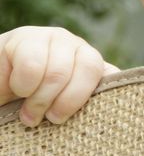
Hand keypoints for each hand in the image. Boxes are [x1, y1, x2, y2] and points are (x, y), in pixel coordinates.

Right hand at [0, 26, 118, 126]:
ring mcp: (54, 39)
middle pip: (87, 69)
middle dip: (62, 102)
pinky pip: (32, 65)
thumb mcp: (64, 109)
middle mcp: (78, 48)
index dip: (85, 97)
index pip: (109, 74)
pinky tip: (16, 87)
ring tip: (29, 111)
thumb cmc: (33, 108)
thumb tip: (116, 108)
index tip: (62, 117)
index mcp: (94, 66)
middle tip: (44, 118)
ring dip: (39, 99)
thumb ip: (89, 105)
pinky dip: (23, 84)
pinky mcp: (26, 37)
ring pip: (58, 71)